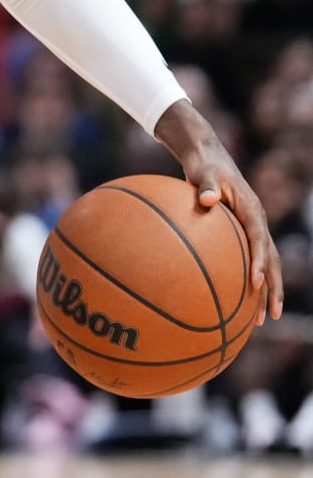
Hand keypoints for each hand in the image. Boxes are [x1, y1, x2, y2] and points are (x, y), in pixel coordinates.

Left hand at [184, 150, 283, 325]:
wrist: (208, 157)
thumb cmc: (204, 166)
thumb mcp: (204, 172)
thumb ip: (207, 186)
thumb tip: (208, 199)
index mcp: (251, 210)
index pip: (259, 239)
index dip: (259, 261)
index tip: (255, 282)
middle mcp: (256, 222)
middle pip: (271, 260)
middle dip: (273, 289)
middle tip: (272, 315)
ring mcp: (252, 229)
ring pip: (265, 265)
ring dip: (265, 292)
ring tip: (261, 319)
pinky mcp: (242, 233)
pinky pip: (248, 260)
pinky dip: (248, 281)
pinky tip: (236, 302)